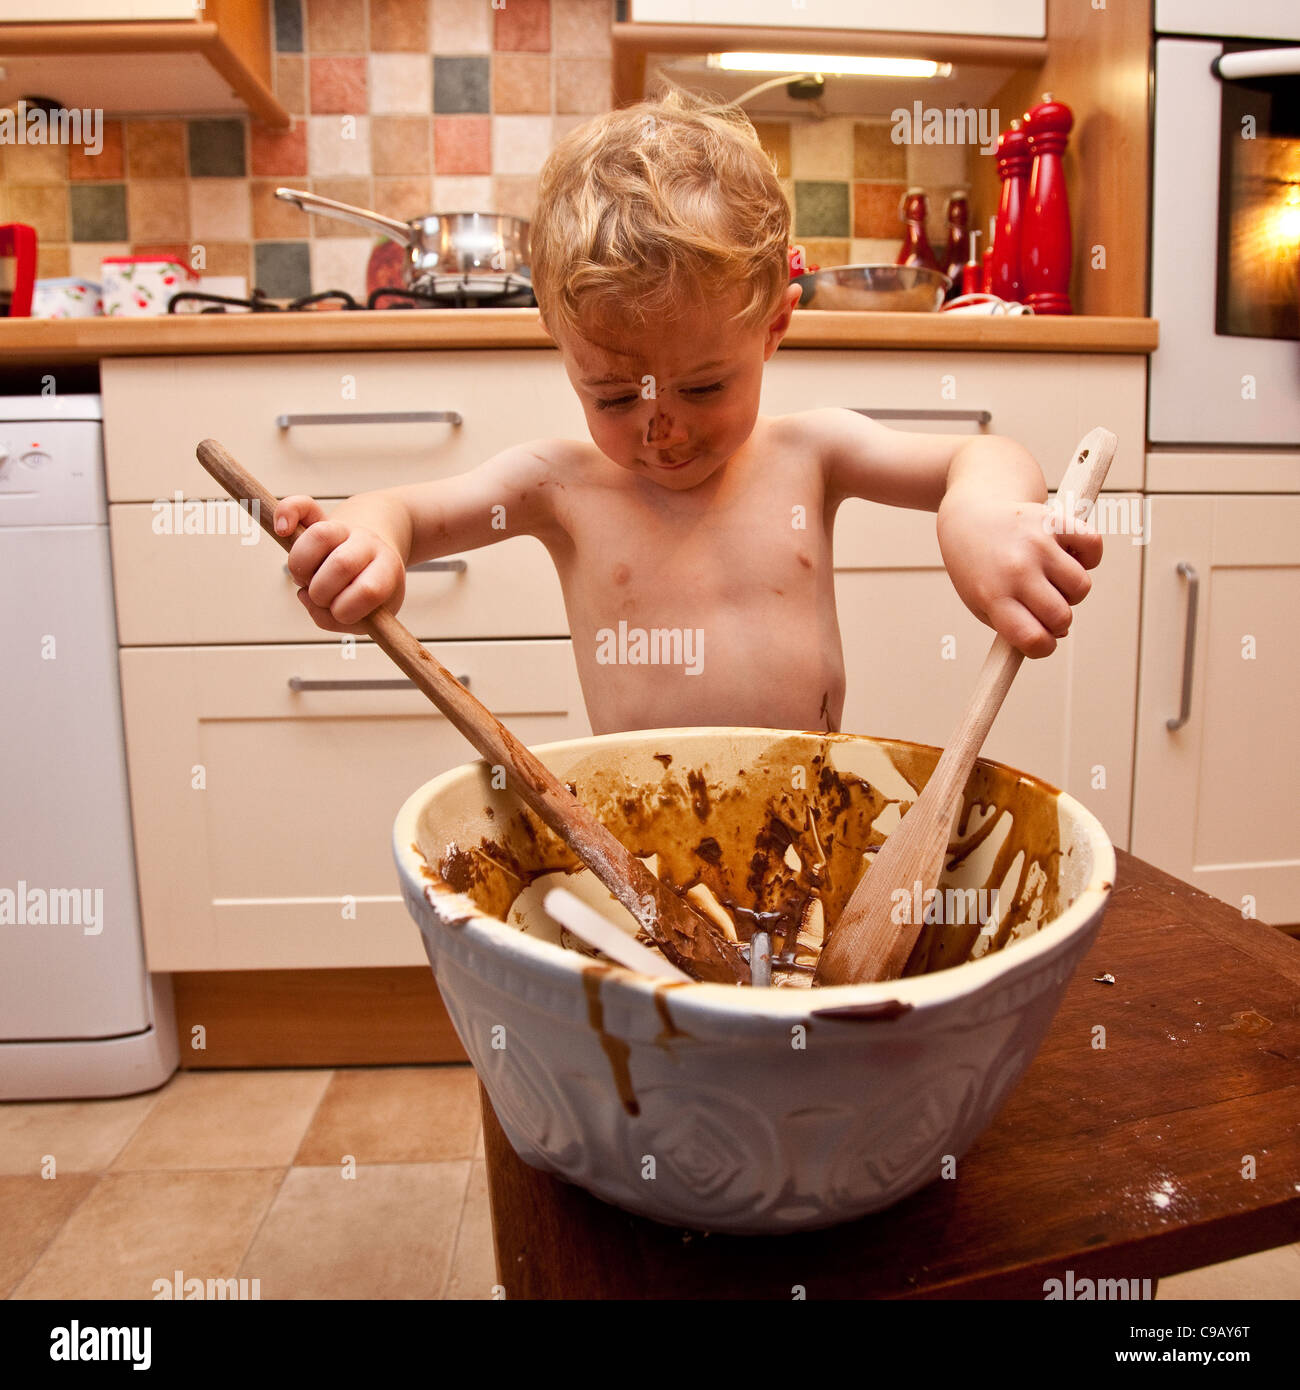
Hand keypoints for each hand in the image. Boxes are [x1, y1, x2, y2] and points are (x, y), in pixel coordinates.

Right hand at [275, 495, 406, 634]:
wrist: (379, 551)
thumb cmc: (371, 592)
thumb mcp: (370, 615)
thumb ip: (336, 620)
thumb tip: (304, 594)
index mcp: (388, 570)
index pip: (369, 590)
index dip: (346, 610)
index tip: (341, 613)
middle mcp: (369, 544)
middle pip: (341, 564)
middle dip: (321, 592)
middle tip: (322, 597)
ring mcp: (345, 528)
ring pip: (319, 537)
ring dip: (301, 567)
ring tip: (306, 578)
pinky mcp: (321, 517)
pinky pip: (302, 505)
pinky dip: (287, 513)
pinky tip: (282, 530)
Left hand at [937, 492, 1102, 657]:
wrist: (969, 517)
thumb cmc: (979, 570)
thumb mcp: (982, 604)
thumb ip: (1017, 626)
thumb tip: (1060, 632)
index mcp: (993, 596)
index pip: (1034, 639)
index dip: (1044, 647)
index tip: (1041, 639)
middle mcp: (1015, 569)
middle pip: (1062, 617)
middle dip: (1058, 620)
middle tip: (1042, 604)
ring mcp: (1036, 543)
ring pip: (1081, 587)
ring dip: (1072, 590)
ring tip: (1050, 578)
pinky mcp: (1054, 520)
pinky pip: (1093, 547)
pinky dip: (1088, 556)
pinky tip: (1066, 555)